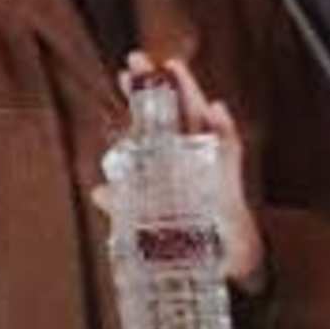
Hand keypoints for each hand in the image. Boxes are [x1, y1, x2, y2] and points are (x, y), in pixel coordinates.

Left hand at [125, 52, 263, 292]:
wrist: (225, 269)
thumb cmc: (193, 240)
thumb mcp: (150, 223)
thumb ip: (125, 205)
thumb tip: (98, 190)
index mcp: (171, 164)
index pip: (154, 123)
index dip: (140, 100)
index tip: (123, 76)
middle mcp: (191, 158)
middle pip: (175, 112)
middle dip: (158, 85)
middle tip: (137, 59)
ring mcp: (212, 166)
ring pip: (201, 121)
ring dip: (190, 93)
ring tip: (175, 68)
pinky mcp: (231, 182)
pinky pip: (231, 151)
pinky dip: (225, 130)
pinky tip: (218, 110)